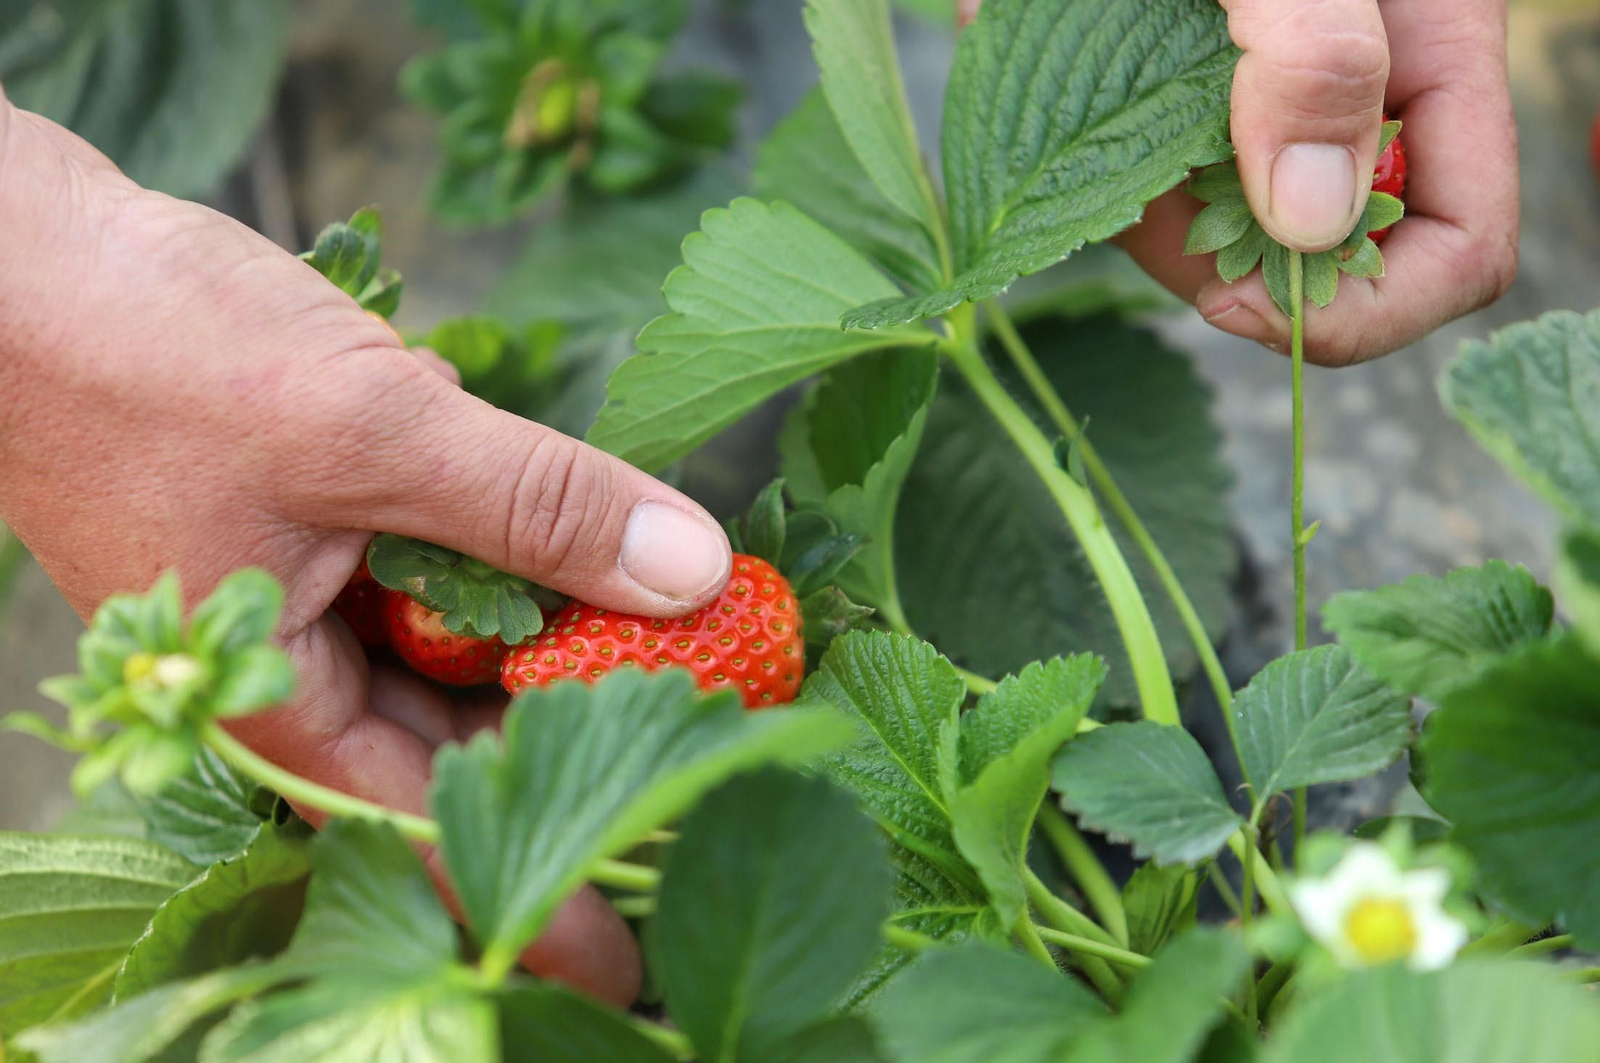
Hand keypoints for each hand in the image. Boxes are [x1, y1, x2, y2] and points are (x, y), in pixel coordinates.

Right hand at [0, 89, 732, 1006]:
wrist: (23, 260)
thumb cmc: (145, 354)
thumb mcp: (368, 429)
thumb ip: (536, 504)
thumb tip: (695, 572)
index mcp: (287, 704)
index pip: (439, 840)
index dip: (548, 897)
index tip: (641, 960)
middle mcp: (307, 672)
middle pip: (471, 752)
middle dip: (594, 749)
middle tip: (725, 754)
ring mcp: (322, 603)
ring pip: (471, 663)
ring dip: (577, 651)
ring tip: (704, 658)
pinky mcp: (337, 534)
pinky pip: (452, 581)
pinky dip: (528, 573)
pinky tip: (607, 562)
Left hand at [962, 0, 1518, 366]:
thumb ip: (1314, 55)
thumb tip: (1312, 220)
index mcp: (1427, 59)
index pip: (1462, 245)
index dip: (1372, 308)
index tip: (1243, 300)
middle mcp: (1350, 111)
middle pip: (1337, 272)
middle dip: (1243, 274)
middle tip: (1153, 210)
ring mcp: (1262, 129)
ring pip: (1236, 259)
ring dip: (1157, 229)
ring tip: (1100, 112)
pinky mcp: (1178, 134)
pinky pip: (1160, 219)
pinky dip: (1110, 194)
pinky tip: (1068, 106)